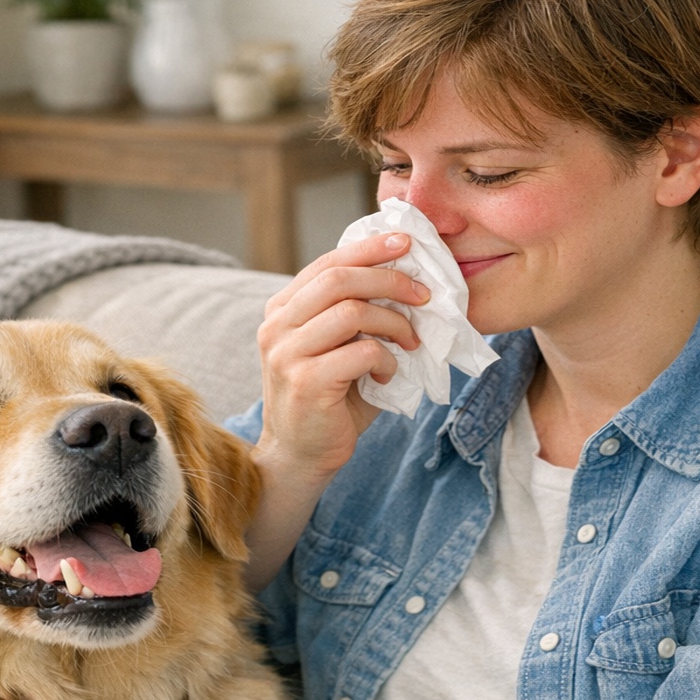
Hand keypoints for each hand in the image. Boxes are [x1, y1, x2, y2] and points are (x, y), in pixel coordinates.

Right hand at [254, 231, 429, 482]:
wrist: (301, 456)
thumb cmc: (329, 399)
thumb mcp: (337, 347)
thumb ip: (356, 314)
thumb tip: (408, 279)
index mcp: (282, 310)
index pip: (327, 263)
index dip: (369, 249)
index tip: (405, 244)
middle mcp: (277, 326)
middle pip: (339, 279)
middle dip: (390, 280)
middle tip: (423, 296)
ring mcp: (287, 354)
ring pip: (352, 312)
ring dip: (394, 323)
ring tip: (409, 341)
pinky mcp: (306, 382)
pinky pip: (361, 352)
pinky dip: (386, 360)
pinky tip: (387, 376)